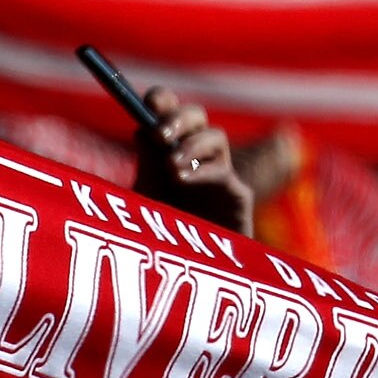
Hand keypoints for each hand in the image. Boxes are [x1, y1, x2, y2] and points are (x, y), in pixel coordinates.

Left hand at [135, 86, 251, 235]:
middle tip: (160, 133)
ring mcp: (218, 174)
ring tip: (172, 164)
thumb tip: (141, 129)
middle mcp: (194, 156)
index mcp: (167, 149)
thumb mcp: (146, 200)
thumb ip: (146, 166)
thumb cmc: (163, 239)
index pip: (168, 112)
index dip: (162, 100)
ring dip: (192, 143)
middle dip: (179, 117)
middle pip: (196, 116)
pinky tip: (183, 179)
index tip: (148, 104)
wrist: (188, 277)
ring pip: (215, 136)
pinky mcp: (236, 196)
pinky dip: (202, 171)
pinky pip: (224, 173)